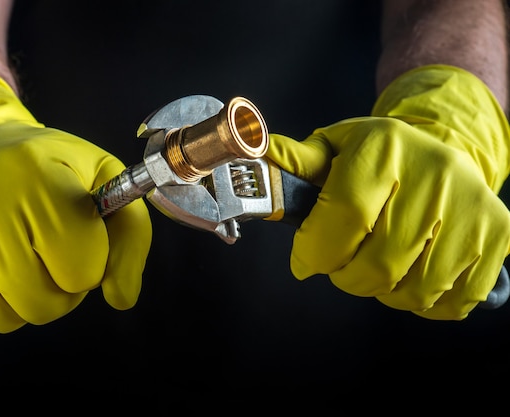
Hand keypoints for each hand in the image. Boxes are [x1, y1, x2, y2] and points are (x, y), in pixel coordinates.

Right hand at [0, 67, 151, 336]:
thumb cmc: (45, 166)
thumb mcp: (102, 179)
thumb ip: (131, 236)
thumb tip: (121, 298)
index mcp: (38, 178)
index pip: (81, 268)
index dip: (89, 264)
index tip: (77, 242)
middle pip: (41, 303)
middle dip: (59, 292)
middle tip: (49, 260)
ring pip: (1, 319)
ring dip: (20, 303)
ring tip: (16, 261)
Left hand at [267, 65, 509, 319]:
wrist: (447, 147)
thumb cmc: (382, 154)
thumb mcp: (338, 145)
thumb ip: (298, 162)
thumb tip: (255, 157)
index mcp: (385, 149)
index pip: (344, 215)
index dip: (317, 251)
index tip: (305, 261)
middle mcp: (435, 176)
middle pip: (377, 263)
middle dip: (345, 277)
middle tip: (340, 263)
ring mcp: (472, 210)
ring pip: (413, 290)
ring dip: (382, 291)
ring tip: (375, 265)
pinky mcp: (497, 237)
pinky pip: (451, 300)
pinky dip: (421, 301)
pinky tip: (410, 275)